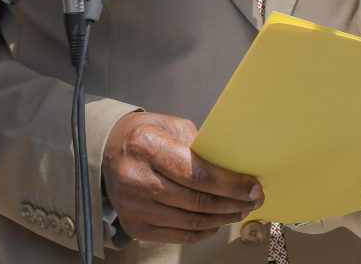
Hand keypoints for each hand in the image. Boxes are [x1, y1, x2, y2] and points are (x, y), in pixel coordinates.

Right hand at [102, 111, 263, 243]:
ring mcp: (133, 206)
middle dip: (232, 202)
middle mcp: (136, 178)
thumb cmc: (144, 136)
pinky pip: (178, 235)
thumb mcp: (169, 125)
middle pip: (197, 201)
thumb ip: (198, 145)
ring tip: (238, 210)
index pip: (197, 173)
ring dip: (221, 219)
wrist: (108, 153)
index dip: (230, 184)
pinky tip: (216, 222)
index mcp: (147, 146)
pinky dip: (202, 231)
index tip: (252, 187)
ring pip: (190, 222)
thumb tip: (232, 168)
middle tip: (253, 199)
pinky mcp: (134, 226)